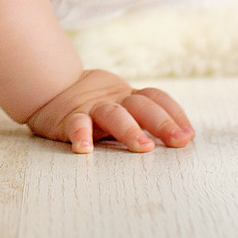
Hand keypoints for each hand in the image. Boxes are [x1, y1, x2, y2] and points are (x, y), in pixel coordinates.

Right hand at [23, 69, 193, 153]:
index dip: (175, 113)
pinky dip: (80, 135)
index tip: (189, 135)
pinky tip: (84, 150)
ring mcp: (91, 107)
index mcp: (129, 97)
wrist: (49, 87)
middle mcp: (114, 99)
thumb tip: (185, 138)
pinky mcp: (69, 117)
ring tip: (144, 147)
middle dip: (162, 122)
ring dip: (130, 130)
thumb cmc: (94, 105)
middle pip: (141, 106)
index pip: (156, 98)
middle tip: (179, 141)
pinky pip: (76, 124)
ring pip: (113, 114)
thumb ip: (145, 119)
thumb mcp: (121, 106)